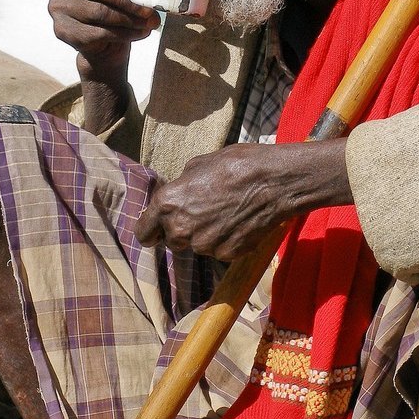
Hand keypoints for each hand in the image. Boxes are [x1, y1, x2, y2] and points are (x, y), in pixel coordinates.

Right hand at [49, 0, 159, 73]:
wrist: (102, 43)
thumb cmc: (116, 3)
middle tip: (150, 8)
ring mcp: (59, 5)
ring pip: (98, 12)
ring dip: (129, 19)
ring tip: (151, 23)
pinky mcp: (62, 30)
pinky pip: (97, 33)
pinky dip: (124, 35)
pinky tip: (141, 34)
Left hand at [135, 139, 351, 261]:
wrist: (275, 182)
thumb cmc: (238, 164)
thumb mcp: (200, 163)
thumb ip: (182, 184)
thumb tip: (179, 193)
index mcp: (168, 204)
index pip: (143, 233)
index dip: (152, 229)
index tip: (159, 227)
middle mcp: (182, 229)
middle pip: (172, 241)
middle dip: (183, 229)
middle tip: (203, 212)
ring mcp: (205, 245)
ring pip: (198, 245)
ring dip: (206, 234)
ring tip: (227, 213)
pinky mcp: (227, 255)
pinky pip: (220, 251)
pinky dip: (227, 241)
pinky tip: (239, 222)